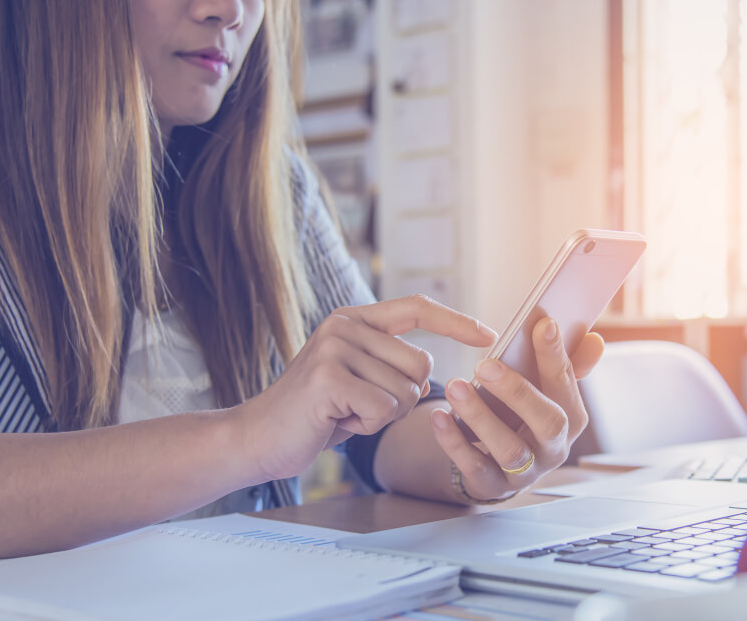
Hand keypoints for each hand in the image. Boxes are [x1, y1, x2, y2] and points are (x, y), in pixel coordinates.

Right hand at [236, 295, 496, 482]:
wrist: (257, 438)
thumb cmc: (315, 414)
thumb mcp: (357, 378)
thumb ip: (388, 363)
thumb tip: (431, 369)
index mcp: (354, 319)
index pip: (417, 308)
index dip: (456, 321)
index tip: (489, 335)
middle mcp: (344, 325)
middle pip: (420, 364)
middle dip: (401, 397)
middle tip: (358, 406)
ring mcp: (335, 349)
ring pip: (404, 390)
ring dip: (381, 415)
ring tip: (342, 412)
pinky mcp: (329, 378)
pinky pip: (384, 409)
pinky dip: (366, 426)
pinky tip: (335, 422)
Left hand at [430, 318, 604, 502]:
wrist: (498, 465)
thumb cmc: (523, 418)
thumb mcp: (545, 393)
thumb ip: (568, 364)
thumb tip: (595, 339)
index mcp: (571, 418)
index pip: (566, 384)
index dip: (555, 355)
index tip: (542, 324)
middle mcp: (554, 448)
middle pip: (548, 423)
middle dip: (518, 392)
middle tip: (485, 365)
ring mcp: (525, 472)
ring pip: (509, 449)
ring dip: (480, 417)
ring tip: (455, 387)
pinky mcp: (493, 486)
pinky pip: (474, 466)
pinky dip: (454, 441)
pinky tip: (439, 416)